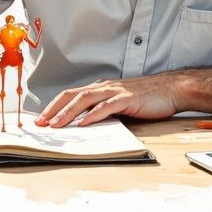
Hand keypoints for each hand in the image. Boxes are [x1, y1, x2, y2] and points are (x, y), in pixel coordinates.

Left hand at [35, 72, 179, 127]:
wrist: (170, 89)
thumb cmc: (146, 98)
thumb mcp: (118, 102)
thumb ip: (102, 109)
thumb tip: (83, 123)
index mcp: (100, 87)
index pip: (71, 94)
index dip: (54, 106)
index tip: (41, 119)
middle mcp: (104, 87)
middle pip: (73, 95)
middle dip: (54, 109)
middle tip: (41, 123)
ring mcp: (115, 91)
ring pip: (86, 100)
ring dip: (69, 113)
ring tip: (56, 124)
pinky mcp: (128, 99)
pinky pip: (107, 107)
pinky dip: (94, 115)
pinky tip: (84, 123)